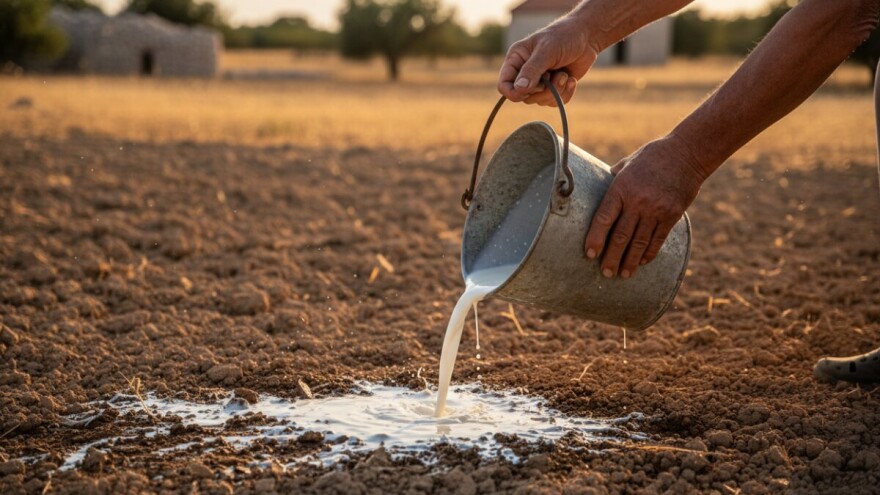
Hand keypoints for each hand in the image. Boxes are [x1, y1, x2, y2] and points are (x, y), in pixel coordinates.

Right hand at [498, 16, 598, 105]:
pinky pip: (554, 102)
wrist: (587, 37)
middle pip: (523, 97)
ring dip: (556, 91)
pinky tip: (571, 79)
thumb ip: (532, 70)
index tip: (529, 89)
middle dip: (542, 90)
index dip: (513, 92)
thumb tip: (519, 89)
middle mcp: (524, 72)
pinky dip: (565, 94)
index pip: (504, 85)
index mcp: (516, 59)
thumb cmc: (564, 37)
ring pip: (540, 101)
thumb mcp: (547, 51)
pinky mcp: (554, 88)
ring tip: (564, 74)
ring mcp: (539, 82)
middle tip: (553, 75)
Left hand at [584, 134, 707, 278]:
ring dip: (630, 261)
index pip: (604, 218)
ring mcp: (656, 210)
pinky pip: (658, 239)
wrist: (687, 153)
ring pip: (639, 242)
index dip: (595, 238)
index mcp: (621, 188)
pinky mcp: (672, 215)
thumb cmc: (652, 156)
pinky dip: (649, 253)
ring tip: (623, 274)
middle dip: (611, 258)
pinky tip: (641, 262)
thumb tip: (598, 189)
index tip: (589, 255)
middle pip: (620, 236)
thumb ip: (614, 180)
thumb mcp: (628, 163)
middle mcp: (637, 201)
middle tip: (606, 273)